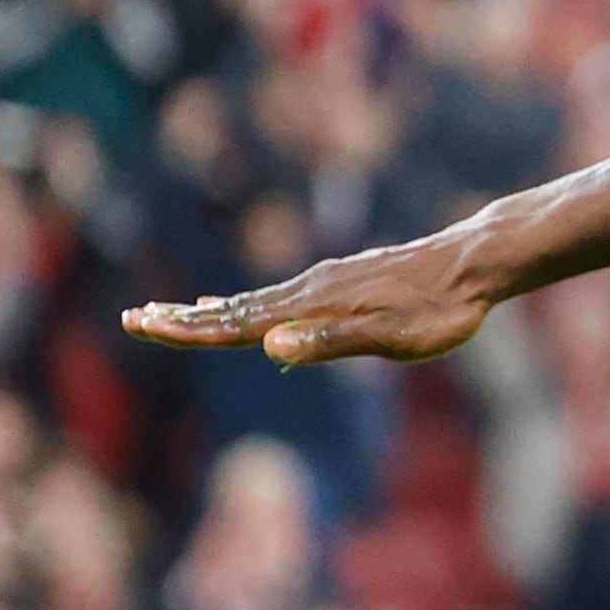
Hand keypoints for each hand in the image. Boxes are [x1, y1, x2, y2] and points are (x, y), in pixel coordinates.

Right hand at [122, 234, 494, 365]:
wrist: (476, 262)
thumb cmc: (441, 309)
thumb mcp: (393, 337)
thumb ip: (331, 343)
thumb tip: (269, 347)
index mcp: (314, 307)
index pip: (237, 324)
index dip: (189, 330)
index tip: (142, 325)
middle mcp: (311, 289)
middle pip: (235, 309)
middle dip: (183, 319)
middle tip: (133, 320)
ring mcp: (325, 282)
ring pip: (255, 300)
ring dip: (209, 310)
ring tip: (171, 313)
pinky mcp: (343, 281)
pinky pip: (280, 294)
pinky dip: (247, 302)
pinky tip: (242, 305)